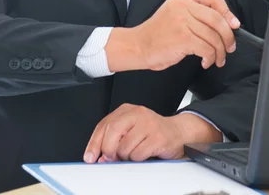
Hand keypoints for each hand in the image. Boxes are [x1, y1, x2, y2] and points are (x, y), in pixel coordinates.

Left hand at [83, 104, 221, 162]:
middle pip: (111, 134)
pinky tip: (145, 153)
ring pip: (124, 148)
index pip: (104, 125)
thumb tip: (99, 156)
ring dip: (127, 157)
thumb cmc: (151, 132)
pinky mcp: (157, 136)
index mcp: (127, 110)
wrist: (178, 132)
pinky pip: (138, 154)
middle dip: (109, 151)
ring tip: (136, 152)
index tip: (90, 157)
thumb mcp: (130, 131)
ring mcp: (148, 123)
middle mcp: (137, 113)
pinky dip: (138, 159)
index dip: (94, 144)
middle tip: (114, 157)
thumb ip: (113, 140)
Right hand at [106, 0, 239, 71]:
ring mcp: (182, 20)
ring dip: (220, 51)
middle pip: (217, 18)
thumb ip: (198, 12)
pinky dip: (210, 57)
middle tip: (230, 46)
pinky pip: (206, 48)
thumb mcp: (178, 12)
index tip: (234, 24)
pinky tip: (206, 61)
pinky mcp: (182, 37)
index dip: (228, 12)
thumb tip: (228, 22)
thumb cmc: (160, 32)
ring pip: (213, 36)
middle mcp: (183, 4)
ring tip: (217, 58)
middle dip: (228, 36)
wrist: (138, 46)